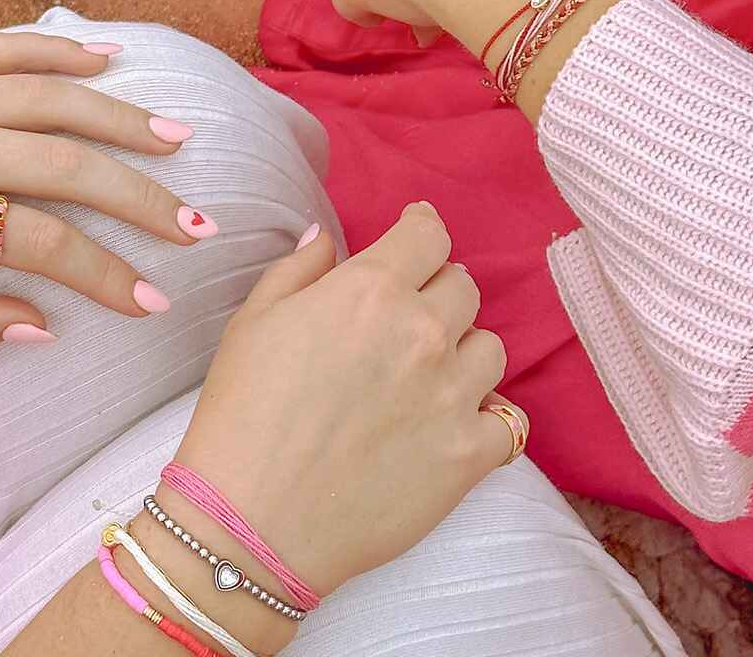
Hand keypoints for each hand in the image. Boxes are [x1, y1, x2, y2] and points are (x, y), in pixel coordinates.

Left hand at [0, 34, 211, 352]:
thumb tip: (46, 326)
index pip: (42, 245)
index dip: (107, 275)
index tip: (155, 300)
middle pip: (65, 165)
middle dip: (141, 199)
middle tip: (197, 225)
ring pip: (50, 97)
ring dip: (121, 118)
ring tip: (178, 138)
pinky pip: (8, 46)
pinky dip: (62, 49)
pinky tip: (113, 59)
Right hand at [169, 207, 517, 601]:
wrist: (251, 522)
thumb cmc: (242, 414)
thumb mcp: (253, 320)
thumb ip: (300, 268)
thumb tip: (328, 239)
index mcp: (371, 289)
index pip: (429, 234)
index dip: (421, 231)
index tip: (416, 239)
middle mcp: (423, 332)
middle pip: (463, 287)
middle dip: (436, 293)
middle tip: (407, 321)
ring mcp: (453, 395)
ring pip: (490, 349)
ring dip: (463, 353)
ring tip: (429, 377)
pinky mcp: (468, 456)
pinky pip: (509, 423)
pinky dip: (487, 421)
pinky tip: (455, 426)